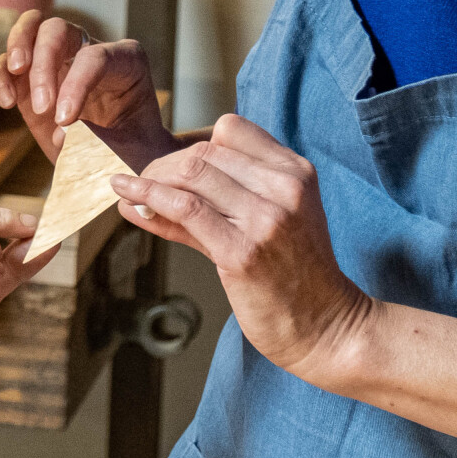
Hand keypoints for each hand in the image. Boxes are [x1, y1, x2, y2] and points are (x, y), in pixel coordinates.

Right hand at [0, 14, 176, 170]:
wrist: (122, 161)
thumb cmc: (134, 152)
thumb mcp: (132, 148)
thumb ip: (102, 139)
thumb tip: (61, 133)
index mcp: (125, 60)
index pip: (94, 56)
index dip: (76, 84)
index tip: (64, 120)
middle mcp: (90, 50)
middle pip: (57, 30)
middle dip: (43, 62)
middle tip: (42, 107)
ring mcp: (58, 60)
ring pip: (30, 29)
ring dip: (17, 52)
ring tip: (14, 90)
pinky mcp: (31, 80)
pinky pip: (7, 64)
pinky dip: (0, 77)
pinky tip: (7, 102)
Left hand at [110, 114, 373, 383]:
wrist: (327, 327)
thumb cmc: (298, 278)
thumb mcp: (273, 223)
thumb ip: (220, 200)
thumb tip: (154, 187)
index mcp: (296, 172)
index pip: (232, 130)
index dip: (194, 145)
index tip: (175, 166)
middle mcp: (284, 188)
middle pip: (205, 152)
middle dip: (164, 165)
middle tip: (142, 182)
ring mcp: (264, 219)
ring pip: (191, 174)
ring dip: (150, 180)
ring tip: (130, 190)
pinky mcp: (241, 251)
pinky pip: (185, 209)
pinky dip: (149, 198)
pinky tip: (129, 200)